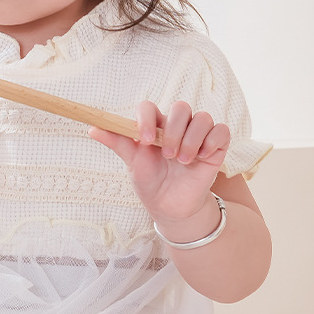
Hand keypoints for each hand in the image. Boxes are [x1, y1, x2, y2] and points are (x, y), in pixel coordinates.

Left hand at [89, 100, 229, 226]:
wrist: (171, 206)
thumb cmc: (150, 181)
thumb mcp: (132, 164)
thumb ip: (117, 143)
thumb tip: (92, 128)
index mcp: (155, 126)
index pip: (150, 107)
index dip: (148, 119)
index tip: (145, 140)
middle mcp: (177, 126)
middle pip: (181, 107)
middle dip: (174, 131)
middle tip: (168, 155)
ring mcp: (197, 134)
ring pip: (202, 118)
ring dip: (191, 140)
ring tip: (182, 161)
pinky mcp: (216, 146)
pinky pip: (221, 131)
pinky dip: (212, 142)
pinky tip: (202, 157)